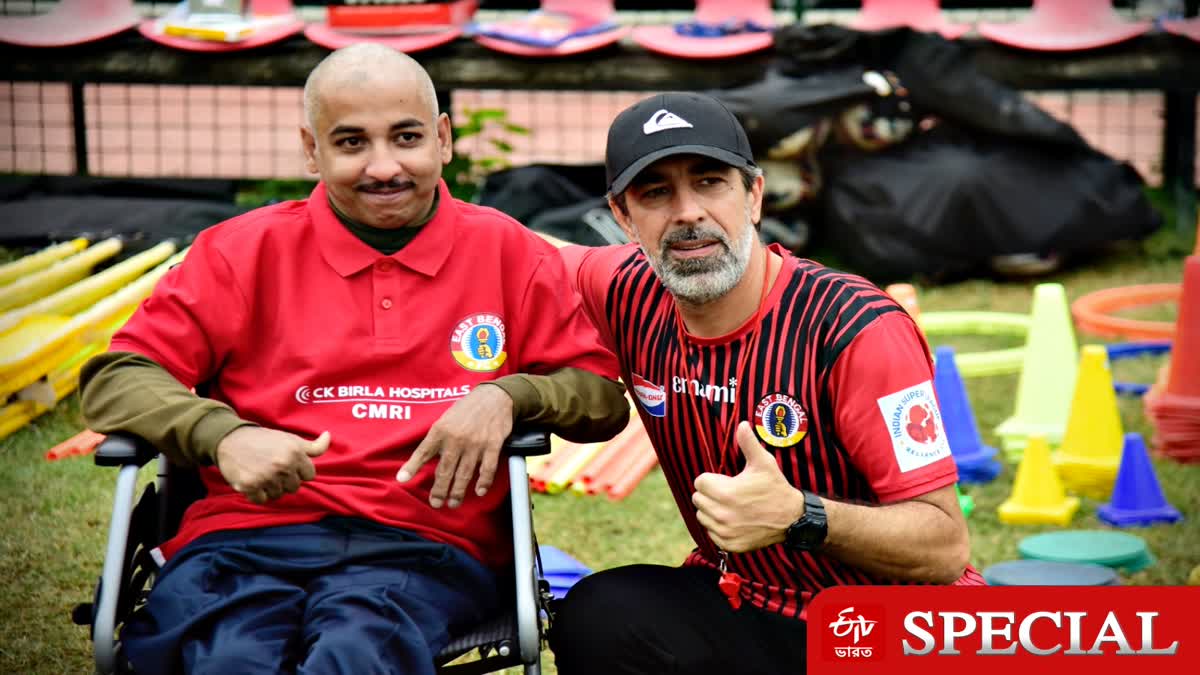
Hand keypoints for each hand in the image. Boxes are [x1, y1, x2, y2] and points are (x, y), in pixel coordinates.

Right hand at [215, 427, 330, 503]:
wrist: (231, 439)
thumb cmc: (264, 439)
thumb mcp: (291, 439)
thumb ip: (313, 446)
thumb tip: (328, 436)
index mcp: (295, 453)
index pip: (310, 476)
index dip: (300, 471)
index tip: (288, 465)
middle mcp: (282, 465)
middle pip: (295, 487)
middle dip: (286, 480)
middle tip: (272, 468)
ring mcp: (266, 477)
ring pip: (279, 495)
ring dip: (272, 488)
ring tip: (263, 473)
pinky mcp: (249, 486)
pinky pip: (262, 500)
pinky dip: (258, 494)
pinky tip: (254, 481)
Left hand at [396, 384, 513, 508]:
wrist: (493, 397)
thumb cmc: (466, 409)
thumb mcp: (446, 419)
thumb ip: (436, 438)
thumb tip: (424, 458)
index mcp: (441, 430)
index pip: (423, 452)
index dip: (412, 466)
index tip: (402, 480)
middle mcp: (456, 439)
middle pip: (445, 470)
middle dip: (439, 491)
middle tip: (436, 504)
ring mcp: (475, 443)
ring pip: (464, 474)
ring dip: (458, 492)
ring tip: (453, 503)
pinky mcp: (493, 445)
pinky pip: (487, 469)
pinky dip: (484, 483)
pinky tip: (479, 492)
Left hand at [692, 421, 805, 552]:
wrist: (792, 518)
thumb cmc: (775, 488)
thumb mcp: (763, 463)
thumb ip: (748, 443)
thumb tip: (742, 423)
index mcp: (726, 493)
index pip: (699, 483)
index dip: (711, 479)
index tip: (725, 480)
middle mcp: (722, 515)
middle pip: (698, 499)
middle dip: (710, 494)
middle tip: (728, 492)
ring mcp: (725, 532)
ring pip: (702, 516)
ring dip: (711, 510)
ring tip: (730, 506)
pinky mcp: (729, 545)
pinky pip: (711, 533)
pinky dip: (718, 528)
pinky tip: (734, 520)